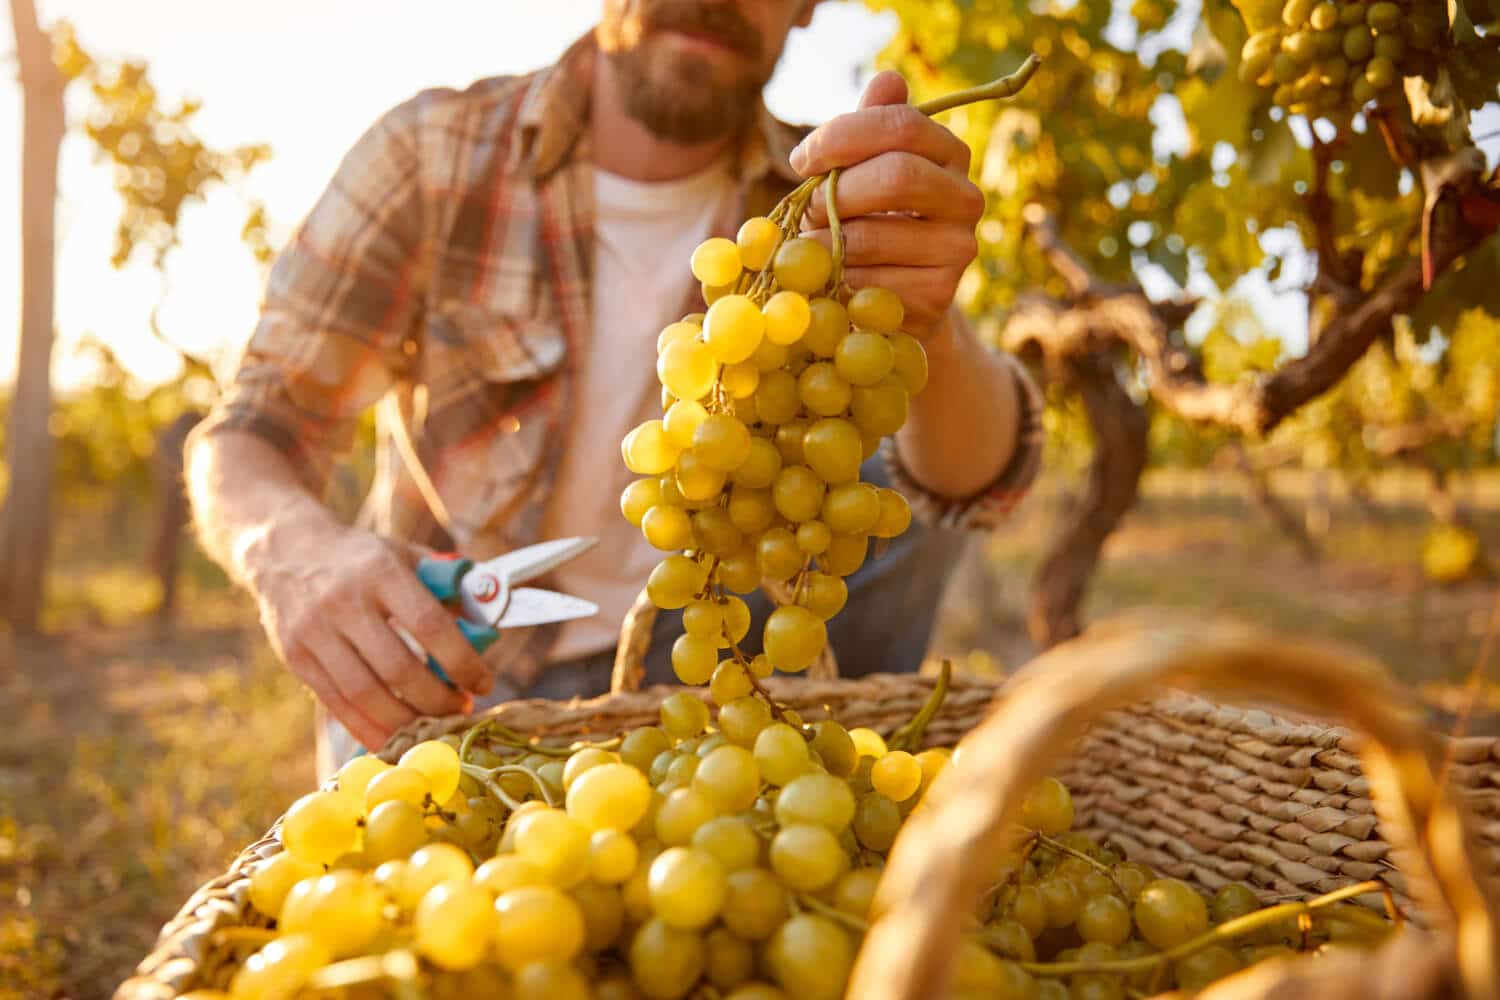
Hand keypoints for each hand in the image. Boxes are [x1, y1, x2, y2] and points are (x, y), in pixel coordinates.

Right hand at [247, 524, 492, 749]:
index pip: (430, 625)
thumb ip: (446, 587)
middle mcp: (345, 602)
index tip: (484, 682)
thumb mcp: (406, 555)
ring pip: (365, 694)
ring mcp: (315, 632)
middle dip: (437, 699)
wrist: (285, 549)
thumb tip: (486, 624)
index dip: (462, 661)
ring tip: (434, 725)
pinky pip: (336, 704)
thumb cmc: (362, 557)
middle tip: (461, 708)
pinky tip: (396, 737)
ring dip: (407, 720)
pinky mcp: (295, 657)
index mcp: (381, 571)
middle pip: (398, 668)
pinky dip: (368, 728)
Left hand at [789, 70, 983, 339]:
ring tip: (810, 248)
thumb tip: (888, 79)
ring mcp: (958, 249)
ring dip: (825, 242)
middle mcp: (966, 198)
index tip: (801, 160)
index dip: (842, 136)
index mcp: (950, 152)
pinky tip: (832, 281)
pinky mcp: (939, 295)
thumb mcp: (862, 167)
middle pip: (897, 175)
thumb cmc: (866, 217)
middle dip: (836, 191)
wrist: (888, 294)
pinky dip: (837, 282)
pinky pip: (870, 283)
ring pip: (874, 235)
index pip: (902, 124)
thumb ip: (870, 125)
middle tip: (804, 208)